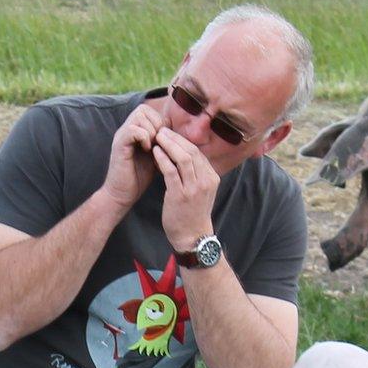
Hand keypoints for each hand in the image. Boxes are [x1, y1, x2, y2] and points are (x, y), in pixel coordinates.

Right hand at [100, 102, 163, 211]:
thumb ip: (164, 143)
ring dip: (151, 130)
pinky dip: (144, 137)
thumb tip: (180, 134)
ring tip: (154, 146)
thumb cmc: (140, 176)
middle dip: (156, 124)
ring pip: (139, 116)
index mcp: (135, 130)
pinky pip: (133, 130)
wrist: (123, 193)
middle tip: (159, 142)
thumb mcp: (157, 155)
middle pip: (143, 109)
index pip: (149, 111)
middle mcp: (127, 130)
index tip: (164, 140)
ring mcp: (121, 136)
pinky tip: (147, 150)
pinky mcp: (119, 145)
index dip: (160, 122)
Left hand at [151, 127, 217, 247]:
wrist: (191, 237)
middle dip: (176, 138)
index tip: (170, 134)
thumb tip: (184, 155)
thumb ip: (195, 174)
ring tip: (157, 137)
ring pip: (183, 158)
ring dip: (169, 145)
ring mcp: (194, 188)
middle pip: (192, 151)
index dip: (183, 140)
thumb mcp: (200, 191)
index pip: (198, 152)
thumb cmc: (192, 213)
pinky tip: (155, 152)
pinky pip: (171, 171)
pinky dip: (163, 159)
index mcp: (212, 177)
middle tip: (162, 130)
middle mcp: (206, 180)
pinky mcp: (180, 195)